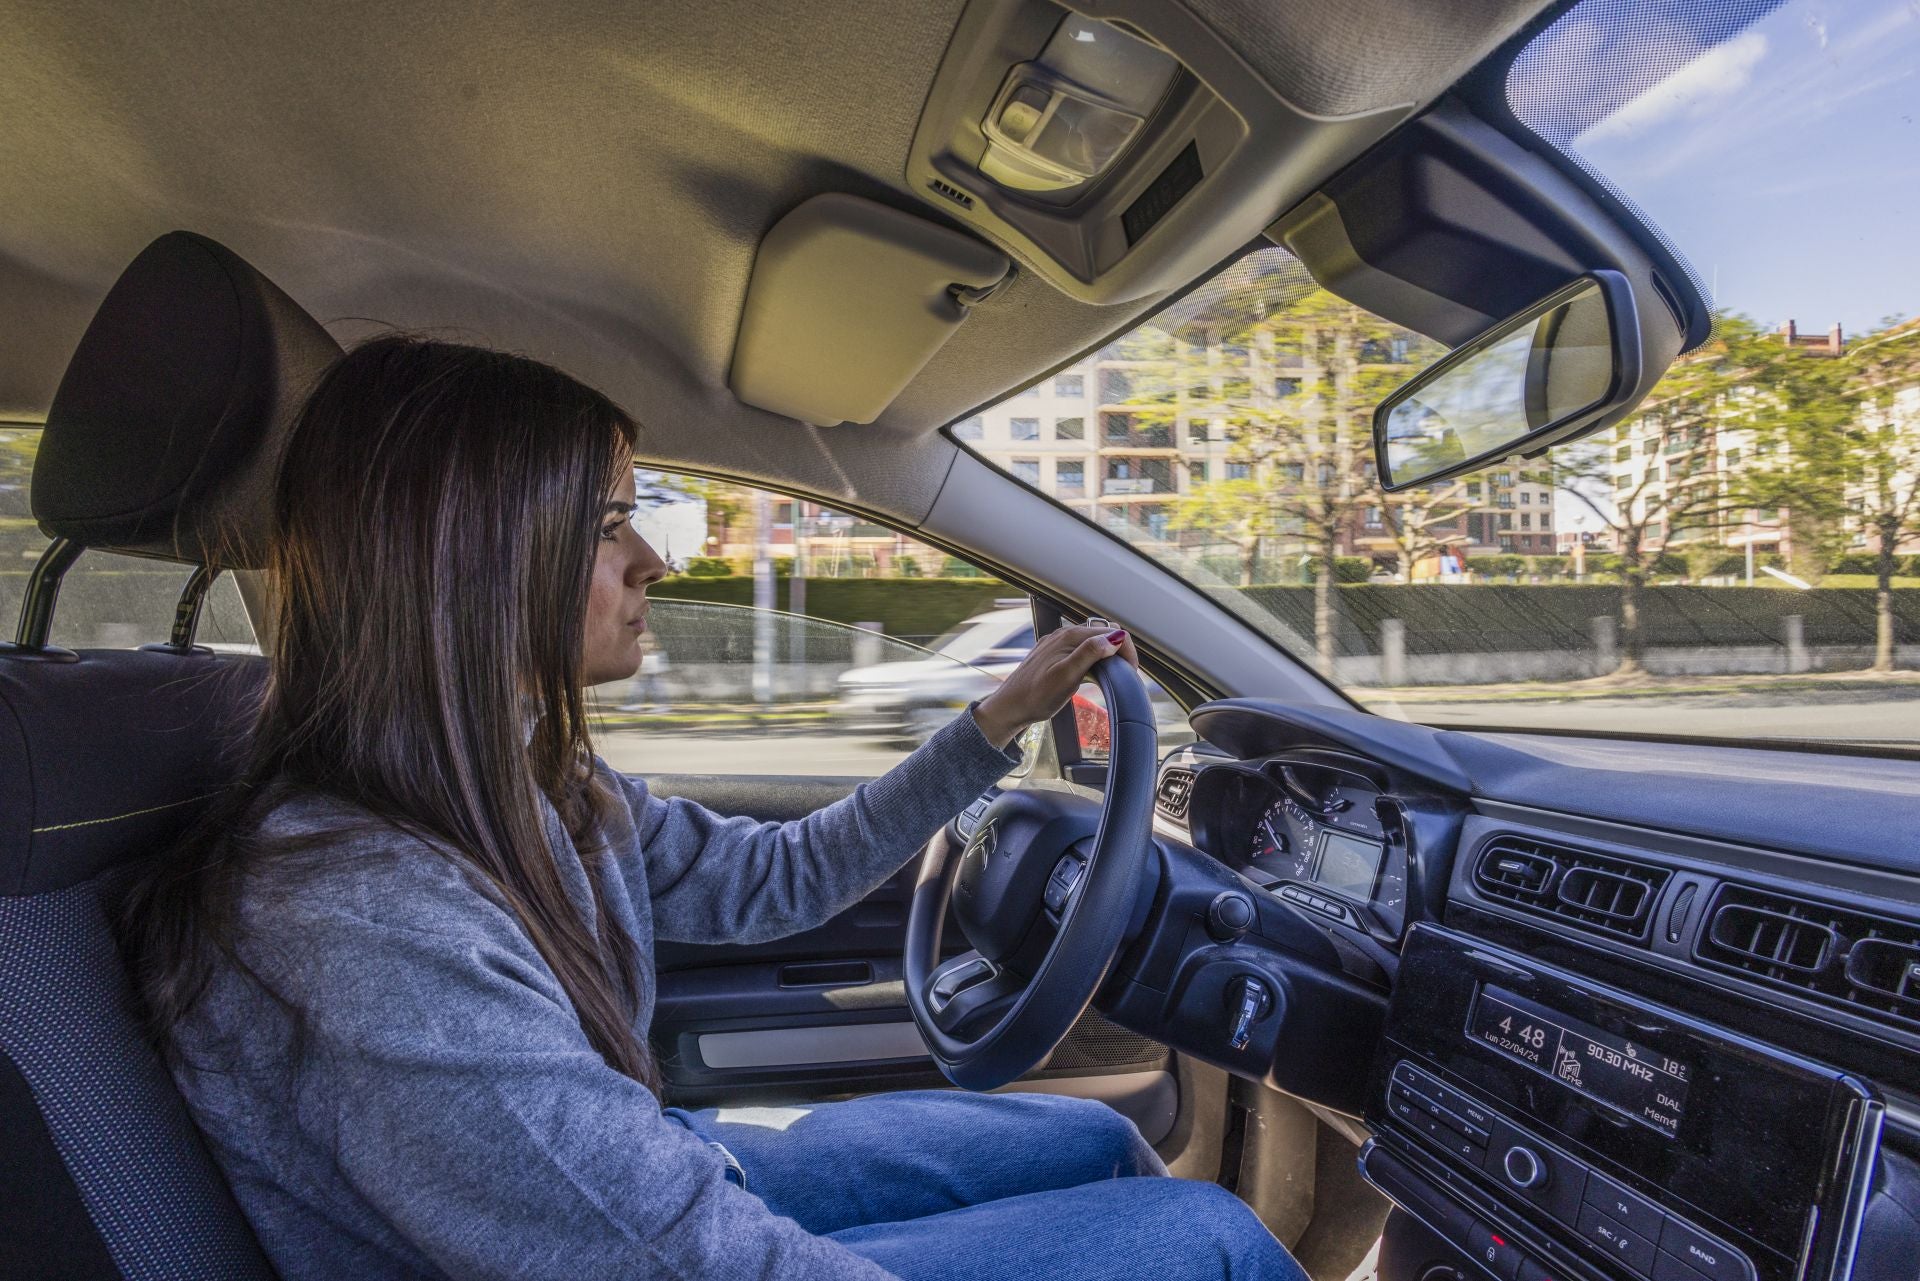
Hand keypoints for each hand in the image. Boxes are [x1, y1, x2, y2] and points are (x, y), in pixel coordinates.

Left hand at [970, 623, 1139, 749]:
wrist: (1009, 708)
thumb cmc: (1035, 697)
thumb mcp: (1067, 677)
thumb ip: (1089, 654)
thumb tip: (1114, 639)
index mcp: (1070, 637)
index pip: (1112, 632)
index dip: (1127, 650)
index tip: (1132, 671)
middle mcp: (1064, 635)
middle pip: (1104, 633)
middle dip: (1120, 650)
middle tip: (1127, 673)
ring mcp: (1057, 644)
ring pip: (1093, 640)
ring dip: (1108, 653)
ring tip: (1114, 673)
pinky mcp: (1053, 654)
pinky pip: (1081, 648)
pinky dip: (1094, 656)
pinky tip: (1094, 672)